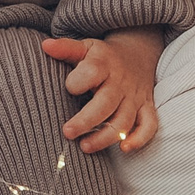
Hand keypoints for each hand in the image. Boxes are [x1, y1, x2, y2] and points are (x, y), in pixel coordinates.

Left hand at [42, 29, 162, 153]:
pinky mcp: (146, 108)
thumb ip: (66, 48)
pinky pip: (148, 125)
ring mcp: (134, 96)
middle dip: (86, 121)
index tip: (69, 88)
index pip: (91, 73)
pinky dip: (139, 138)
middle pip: (106, 103)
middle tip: (67, 132)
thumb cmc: (103, 56)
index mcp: (103, 64)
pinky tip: (124, 149)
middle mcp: (120, 82)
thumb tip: (46, 45)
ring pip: (124, 120)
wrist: (138, 51)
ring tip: (85, 146)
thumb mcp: (86, 47)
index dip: (77, 82)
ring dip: (105, 137)